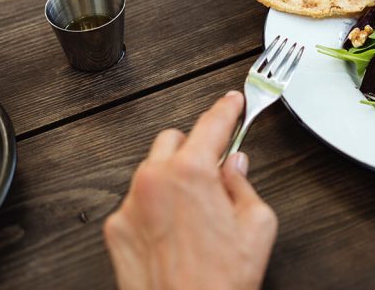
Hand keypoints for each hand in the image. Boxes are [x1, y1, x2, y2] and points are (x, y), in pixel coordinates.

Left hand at [103, 91, 276, 289]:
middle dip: (195, 147)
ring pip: (152, 169)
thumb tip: (234, 168)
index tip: (232, 102)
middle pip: (173, 139)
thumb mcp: (257, 225)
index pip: (211, 124)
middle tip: (215, 170)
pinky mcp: (116, 230)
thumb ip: (244, 185)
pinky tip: (175, 231)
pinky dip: (155, 205)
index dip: (226, 109)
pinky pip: (137, 201)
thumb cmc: (222, 280)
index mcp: (191, 173)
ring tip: (195, 210)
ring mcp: (130, 205)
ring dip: (173, 176)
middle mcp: (154, 182)